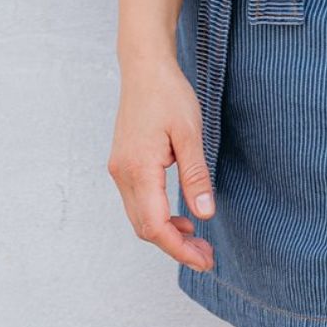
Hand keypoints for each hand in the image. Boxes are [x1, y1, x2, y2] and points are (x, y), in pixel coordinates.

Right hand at [107, 54, 215, 272]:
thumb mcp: (190, 132)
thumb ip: (195, 175)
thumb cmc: (168, 93)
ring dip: (166, 233)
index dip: (179, 249)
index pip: (156, 226)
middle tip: (207, 254)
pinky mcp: (123, 164)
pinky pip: (138, 201)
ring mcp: (120, 170)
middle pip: (145, 228)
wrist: (144, 67)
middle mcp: (123, 175)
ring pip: (140, 217)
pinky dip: (158, 215)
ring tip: (197, 238)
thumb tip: (204, 215)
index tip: (204, 259)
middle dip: (175, 247)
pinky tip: (180, 215)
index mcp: (138, 169)